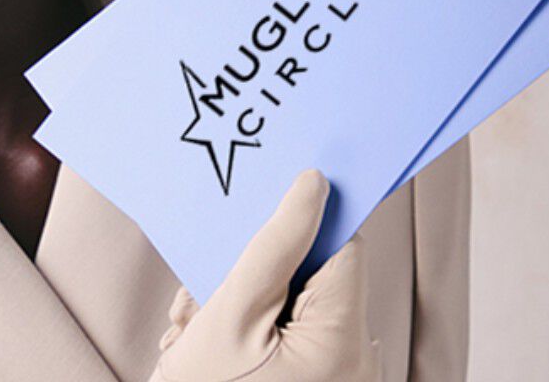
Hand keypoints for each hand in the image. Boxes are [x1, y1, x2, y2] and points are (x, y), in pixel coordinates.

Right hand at [147, 170, 381, 381]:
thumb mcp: (229, 315)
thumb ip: (275, 245)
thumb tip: (314, 184)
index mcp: (344, 345)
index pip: (343, 249)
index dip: (303, 223)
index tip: (258, 211)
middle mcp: (356, 367)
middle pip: (314, 278)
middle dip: (253, 274)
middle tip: (198, 298)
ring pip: (294, 308)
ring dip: (240, 306)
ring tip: (191, 333)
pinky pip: (292, 340)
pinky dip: (250, 334)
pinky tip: (205, 351)